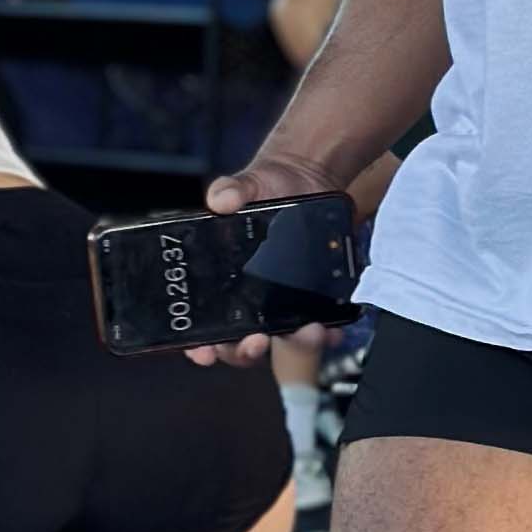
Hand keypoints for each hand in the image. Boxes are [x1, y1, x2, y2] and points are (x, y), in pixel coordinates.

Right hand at [186, 148, 356, 364]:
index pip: (199, 327)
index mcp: (218, 283)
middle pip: (237, 345)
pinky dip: (324, 334)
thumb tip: (220, 199)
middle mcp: (245, 301)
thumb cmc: (264, 188)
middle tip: (257, 341)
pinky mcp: (307, 299)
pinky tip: (333, 329)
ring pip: (278, 342)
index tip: (204, 351)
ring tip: (307, 332)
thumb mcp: (246, 185)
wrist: (306, 180)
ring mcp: (277, 304)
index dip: (198, 346)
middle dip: (244, 351)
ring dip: (292, 346)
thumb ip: (230, 190)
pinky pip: (313, 326)